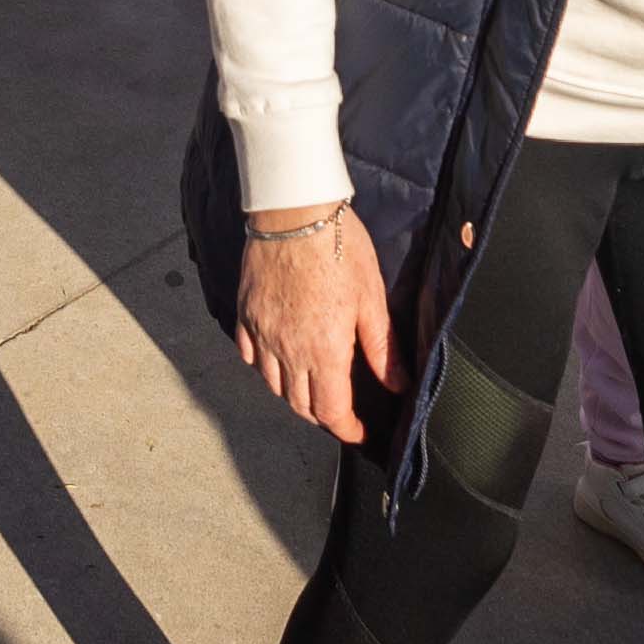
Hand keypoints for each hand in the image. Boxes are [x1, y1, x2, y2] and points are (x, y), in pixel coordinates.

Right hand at [234, 204, 389, 444]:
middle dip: (324, 416)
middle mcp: (288, 350)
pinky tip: (278, 360)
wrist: (294, 210)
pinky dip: (265, 369)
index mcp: (324, 351)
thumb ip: (381, 348)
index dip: (348, 430)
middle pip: (301, 405)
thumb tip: (398, 384)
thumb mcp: (371, 298)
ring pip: (273, 386)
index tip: (361, 432)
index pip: (332, 412)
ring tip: (312, 389)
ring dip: (294, 396)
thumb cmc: (338, 247)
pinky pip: (251, 357)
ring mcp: (262, 334)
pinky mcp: (246, 315)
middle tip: (342, 411)